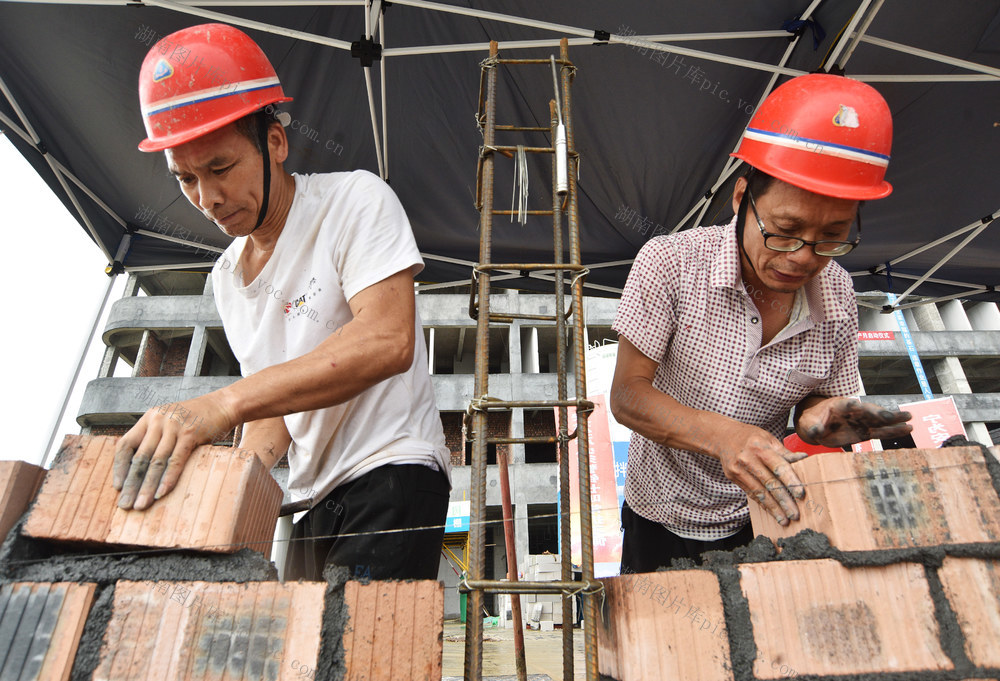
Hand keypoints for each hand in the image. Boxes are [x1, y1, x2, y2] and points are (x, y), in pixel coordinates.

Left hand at [112, 392, 237, 509]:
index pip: (125, 444)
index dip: (119, 467)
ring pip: (156, 462)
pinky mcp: (190, 434)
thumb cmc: (198, 418)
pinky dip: (168, 479)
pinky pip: (176, 460)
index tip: (118, 487)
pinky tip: (161, 493)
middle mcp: (158, 420)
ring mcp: (174, 426)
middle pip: (139, 457)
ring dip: (147, 486)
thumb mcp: (171, 422)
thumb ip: (157, 438)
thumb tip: (142, 470)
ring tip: (141, 504)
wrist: (224, 404)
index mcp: (149, 418)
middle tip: (125, 504)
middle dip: (131, 484)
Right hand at [713, 421, 806, 525]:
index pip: (778, 467)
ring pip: (759, 492)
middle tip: (795, 515)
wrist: (723, 436)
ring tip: (784, 520)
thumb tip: (804, 458)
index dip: (790, 481)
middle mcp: (748, 459)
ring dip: (773, 508)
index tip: (801, 495)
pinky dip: (762, 504)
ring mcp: (738, 469)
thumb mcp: (768, 439)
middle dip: (784, 501)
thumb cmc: (750, 437)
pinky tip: (771, 512)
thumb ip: (784, 452)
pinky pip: (751, 493)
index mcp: (760, 448)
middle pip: (769, 483)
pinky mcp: (733, 477)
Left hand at [798, 397, 911, 446]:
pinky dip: (894, 430)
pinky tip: (908, 428)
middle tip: (888, 415)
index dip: (850, 405)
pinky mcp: (866, 431)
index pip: (844, 404)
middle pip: (867, 411)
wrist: (817, 423)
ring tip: (909, 417)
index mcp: (836, 406)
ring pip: (879, 420)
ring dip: (892, 419)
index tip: (856, 404)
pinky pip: (882, 431)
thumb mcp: (809, 424)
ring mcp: (861, 421)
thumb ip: (813, 428)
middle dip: (877, 413)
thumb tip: (815, 432)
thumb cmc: (811, 421)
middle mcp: (853, 412)